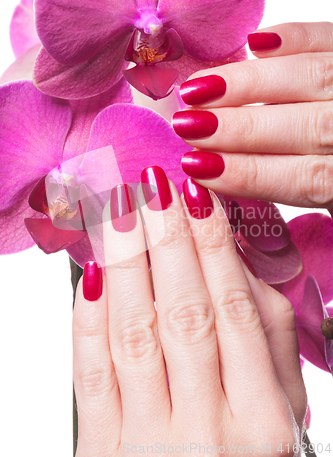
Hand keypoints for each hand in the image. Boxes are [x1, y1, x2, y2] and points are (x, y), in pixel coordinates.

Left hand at [73, 168, 305, 455]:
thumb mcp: (284, 416)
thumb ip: (269, 342)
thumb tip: (237, 266)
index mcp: (262, 419)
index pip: (234, 309)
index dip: (213, 246)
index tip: (197, 196)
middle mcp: (208, 430)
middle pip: (184, 311)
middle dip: (167, 239)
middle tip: (154, 185)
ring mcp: (149, 443)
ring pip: (135, 333)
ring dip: (125, 263)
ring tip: (120, 210)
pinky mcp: (100, 452)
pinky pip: (91, 374)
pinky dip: (88, 319)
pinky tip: (91, 273)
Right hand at [174, 22, 332, 210]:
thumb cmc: (332, 167)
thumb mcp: (327, 197)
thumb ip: (287, 185)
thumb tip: (214, 173)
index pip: (309, 178)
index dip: (251, 173)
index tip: (197, 167)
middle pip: (310, 126)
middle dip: (241, 128)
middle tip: (187, 125)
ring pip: (315, 76)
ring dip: (248, 84)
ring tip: (197, 89)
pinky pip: (329, 37)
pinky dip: (293, 37)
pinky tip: (254, 43)